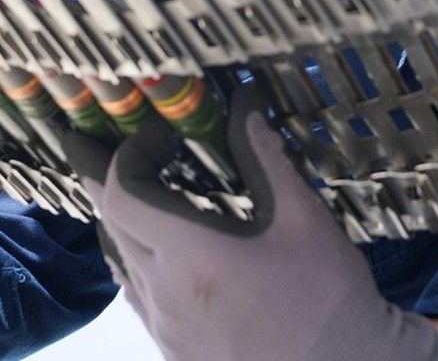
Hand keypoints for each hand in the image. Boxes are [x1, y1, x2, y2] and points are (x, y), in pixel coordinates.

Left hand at [64, 82, 437, 360]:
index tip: (162, 138)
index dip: (128, 155)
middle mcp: (163, 295)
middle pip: (109, 222)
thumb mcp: (304, 221)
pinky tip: (159, 251)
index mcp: (190, 258)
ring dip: (121, 220)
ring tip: (139, 190)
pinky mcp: (175, 353)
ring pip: (118, 261)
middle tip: (109, 145)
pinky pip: (136, 297)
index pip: (120, 193)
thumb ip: (264, 157)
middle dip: (106, 177)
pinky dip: (135, 261)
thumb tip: (244, 101)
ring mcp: (165, 329)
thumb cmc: (331, 302)